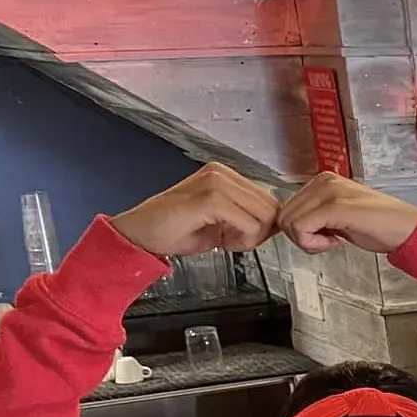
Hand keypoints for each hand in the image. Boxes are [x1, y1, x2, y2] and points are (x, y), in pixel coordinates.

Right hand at [111, 164, 278, 258]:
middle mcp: (222, 173)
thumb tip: (278, 224)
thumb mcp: (222, 222)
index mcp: (225, 175)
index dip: (263, 226)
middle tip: (231, 241)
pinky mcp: (210, 199)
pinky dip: (241, 241)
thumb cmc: (175, 229)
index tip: (239, 236)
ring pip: (265, 216)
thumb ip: (248, 217)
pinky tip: (220, 242)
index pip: (270, 200)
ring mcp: (215, 183)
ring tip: (224, 240)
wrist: (139, 235)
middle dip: (259, 232)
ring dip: (250, 238)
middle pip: (272, 208)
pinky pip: (249, 224)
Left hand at [277, 172, 416, 255]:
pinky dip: (312, 244)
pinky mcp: (335, 207)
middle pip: (284, 216)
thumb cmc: (381, 226)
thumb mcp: (341, 215)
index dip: (301, 230)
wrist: (409, 229)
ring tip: (334, 240)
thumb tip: (293, 226)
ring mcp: (329, 192)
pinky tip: (335, 242)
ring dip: (308, 241)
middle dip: (302, 237)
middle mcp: (323, 181)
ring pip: (288, 223)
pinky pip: (300, 229)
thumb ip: (317, 214)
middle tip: (329, 240)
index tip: (326, 235)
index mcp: (324, 181)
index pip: (288, 208)